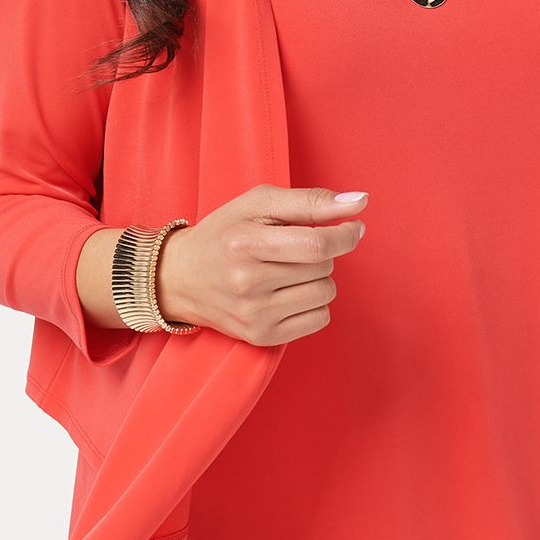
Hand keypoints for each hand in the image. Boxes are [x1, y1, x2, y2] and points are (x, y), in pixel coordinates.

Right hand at [157, 184, 368, 346]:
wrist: (180, 277)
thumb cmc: (225, 233)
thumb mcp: (258, 203)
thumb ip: (311, 201)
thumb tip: (360, 202)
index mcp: (245, 244)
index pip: (317, 245)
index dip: (345, 234)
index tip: (353, 226)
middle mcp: (248, 284)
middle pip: (324, 268)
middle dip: (321, 253)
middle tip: (290, 249)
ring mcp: (255, 316)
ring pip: (326, 293)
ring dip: (318, 278)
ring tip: (287, 271)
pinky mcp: (262, 337)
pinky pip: (320, 319)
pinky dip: (313, 303)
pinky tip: (288, 293)